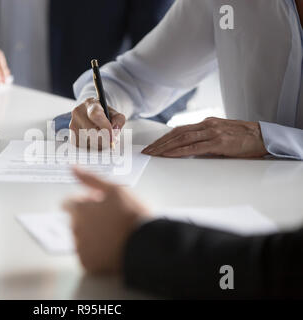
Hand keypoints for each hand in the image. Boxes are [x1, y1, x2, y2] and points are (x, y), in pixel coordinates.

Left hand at [62, 167, 149, 272]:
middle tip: (111, 217)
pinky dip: (96, 250)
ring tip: (114, 232)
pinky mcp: (88, 264)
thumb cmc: (133, 215)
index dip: (84, 201)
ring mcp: (81, 248)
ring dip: (91, 233)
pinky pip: (87, 254)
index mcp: (79, 210)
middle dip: (88, 217)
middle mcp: (76, 229)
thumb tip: (72, 167)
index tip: (98, 203)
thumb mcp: (114, 189)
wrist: (147, 246)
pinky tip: (112, 246)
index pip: (68, 203)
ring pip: (80, 237)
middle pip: (75, 220)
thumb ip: (90, 179)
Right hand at [69, 98, 125, 148]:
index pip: (96, 116)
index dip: (105, 128)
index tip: (112, 138)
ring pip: (87, 141)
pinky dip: (91, 147)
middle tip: (110, 141)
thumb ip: (119, 120)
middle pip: (92, 132)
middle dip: (104, 139)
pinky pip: (82, 146)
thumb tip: (114, 131)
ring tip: (102, 139)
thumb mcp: (114, 113)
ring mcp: (73, 123)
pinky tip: (94, 141)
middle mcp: (78, 112)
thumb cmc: (104, 115)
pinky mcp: (71, 134)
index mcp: (91, 104)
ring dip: (98, 144)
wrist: (90, 114)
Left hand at [142, 117, 267, 157]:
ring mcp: (212, 132)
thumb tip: (187, 150)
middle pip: (176, 133)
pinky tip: (169, 155)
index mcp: (206, 123)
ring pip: (182, 138)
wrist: (264, 137)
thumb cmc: (243, 139)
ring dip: (165, 147)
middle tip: (147, 151)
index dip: (164, 138)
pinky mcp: (219, 142)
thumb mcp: (221, 137)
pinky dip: (179, 151)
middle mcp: (207, 125)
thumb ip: (205, 140)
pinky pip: (194, 146)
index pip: (179, 130)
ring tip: (153, 154)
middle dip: (159, 143)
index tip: (152, 146)